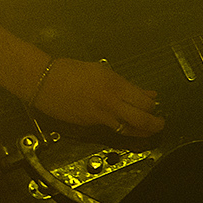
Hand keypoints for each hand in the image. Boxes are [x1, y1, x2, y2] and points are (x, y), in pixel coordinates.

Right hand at [31, 57, 162, 136]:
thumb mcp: (102, 70)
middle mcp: (110, 101)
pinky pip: (111, 128)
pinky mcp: (89, 123)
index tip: (156, 105)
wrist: (42, 79)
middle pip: (141, 118)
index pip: (144, 101)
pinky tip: (126, 126)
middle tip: (161, 124)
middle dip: (155, 124)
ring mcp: (100, 115)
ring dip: (142, 131)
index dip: (153, 105)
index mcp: (115, 84)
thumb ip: (126, 84)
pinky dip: (122, 128)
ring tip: (149, 130)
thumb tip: (146, 93)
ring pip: (128, 129)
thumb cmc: (69, 70)